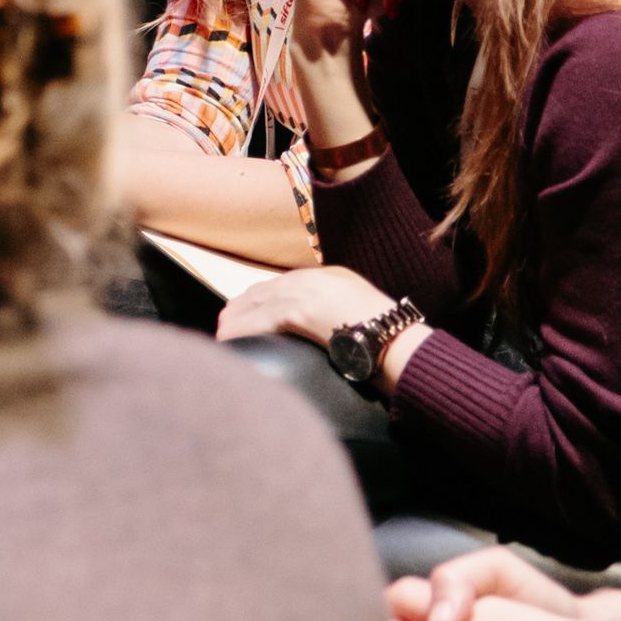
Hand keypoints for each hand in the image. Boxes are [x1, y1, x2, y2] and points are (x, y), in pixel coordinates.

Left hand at [216, 263, 396, 350]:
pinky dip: (240, 332)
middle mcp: (314, 279)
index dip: (259, 299)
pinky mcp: (300, 311)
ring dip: (235, 323)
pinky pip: (259, 321)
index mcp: (330, 278)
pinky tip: (228, 342)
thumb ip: (338, 314)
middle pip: (264, 290)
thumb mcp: (361, 314)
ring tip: (222, 338)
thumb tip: (326, 332)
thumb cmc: (386, 337)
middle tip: (224, 325)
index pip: (283, 284)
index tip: (242, 310)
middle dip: (241, 309)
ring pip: (256, 304)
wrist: (398, 340)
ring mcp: (306, 293)